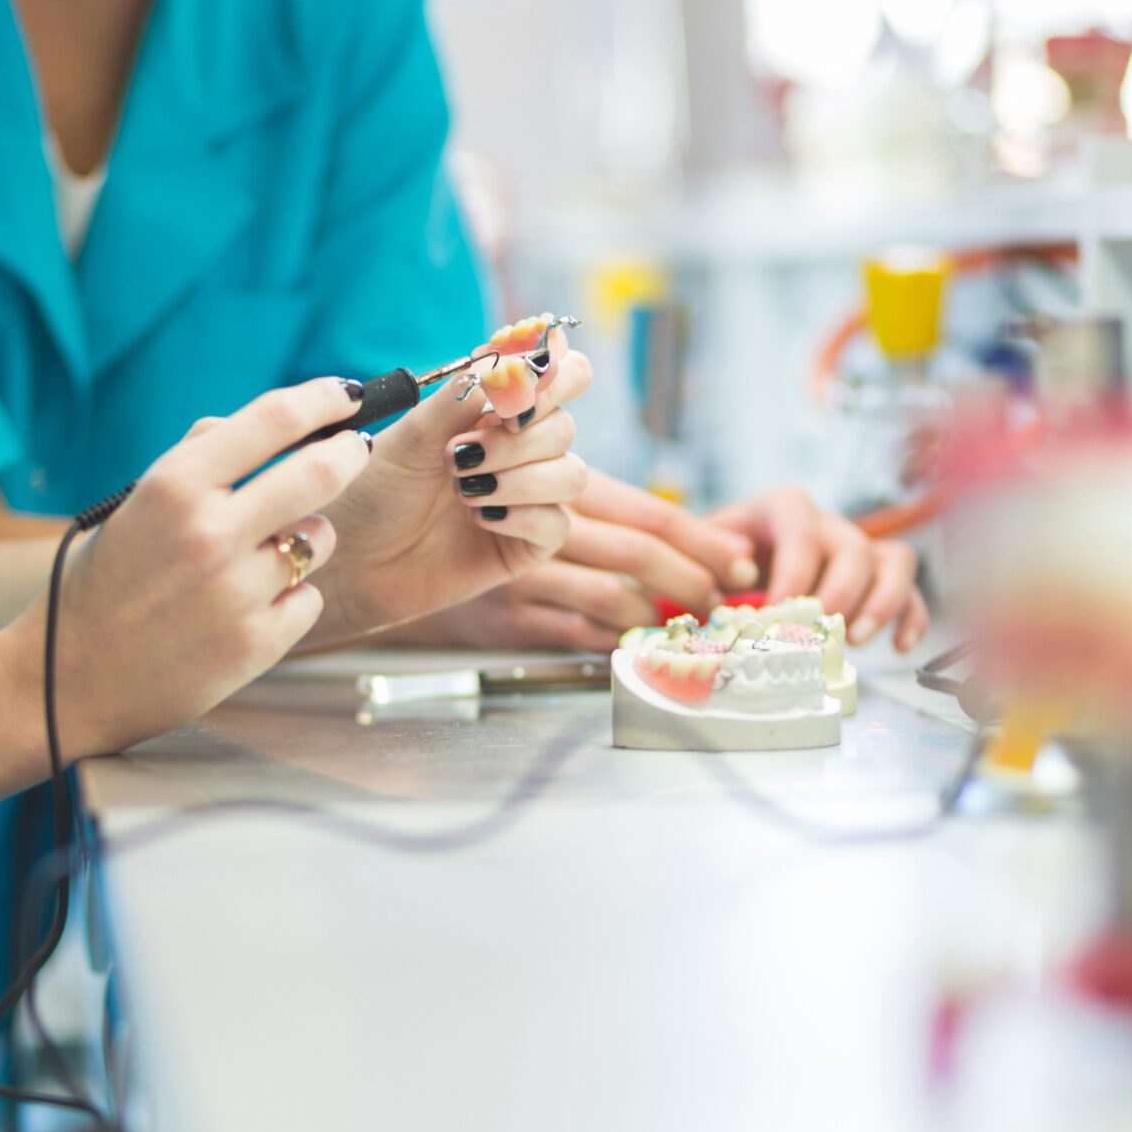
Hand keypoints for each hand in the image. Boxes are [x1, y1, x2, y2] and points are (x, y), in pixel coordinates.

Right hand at [0, 378, 371, 757]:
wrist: (70, 678)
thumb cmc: (108, 579)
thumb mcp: (138, 502)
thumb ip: (203, 458)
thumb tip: (287, 421)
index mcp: (174, 485)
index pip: (274, 419)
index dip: (323, 399)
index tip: (346, 393)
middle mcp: (209, 532)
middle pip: (321, 471)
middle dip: (348, 453)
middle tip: (354, 450)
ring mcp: (236, 591)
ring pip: (319, 538)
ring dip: (306, 539)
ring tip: (261, 558)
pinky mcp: (256, 643)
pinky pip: (309, 597)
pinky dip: (291, 598)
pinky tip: (249, 609)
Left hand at [310, 327, 593, 642]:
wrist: (352, 558)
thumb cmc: (374, 489)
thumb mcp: (412, 433)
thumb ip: (464, 395)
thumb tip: (513, 360)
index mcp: (495, 409)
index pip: (561, 373)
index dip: (554, 375)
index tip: (513, 395)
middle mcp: (519, 448)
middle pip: (565, 426)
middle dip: (516, 439)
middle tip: (458, 455)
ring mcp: (528, 496)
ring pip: (572, 474)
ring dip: (517, 478)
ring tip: (461, 490)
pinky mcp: (528, 544)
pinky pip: (556, 523)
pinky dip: (519, 515)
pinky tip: (479, 519)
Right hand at [424, 473, 759, 652]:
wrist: (389, 559)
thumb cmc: (473, 524)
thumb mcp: (531, 496)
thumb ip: (602, 505)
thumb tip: (694, 527)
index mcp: (562, 486)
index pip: (649, 510)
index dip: (703, 536)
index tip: (743, 559)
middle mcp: (542, 520)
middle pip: (640, 550)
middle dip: (695, 578)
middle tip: (725, 602)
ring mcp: (523, 572)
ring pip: (613, 594)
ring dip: (657, 617)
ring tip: (683, 627)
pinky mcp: (505, 616)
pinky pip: (577, 631)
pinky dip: (614, 640)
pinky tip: (633, 645)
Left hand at [709, 485, 929, 651]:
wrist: (729, 566)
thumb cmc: (717, 560)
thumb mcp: (702, 551)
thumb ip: (712, 555)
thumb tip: (739, 568)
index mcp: (782, 509)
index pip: (800, 527)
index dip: (794, 570)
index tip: (778, 610)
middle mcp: (827, 524)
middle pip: (853, 546)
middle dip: (839, 592)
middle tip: (817, 631)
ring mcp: (857, 550)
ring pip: (895, 560)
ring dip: (882, 601)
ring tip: (855, 638)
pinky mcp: (877, 578)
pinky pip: (911, 590)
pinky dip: (911, 617)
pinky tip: (898, 647)